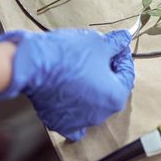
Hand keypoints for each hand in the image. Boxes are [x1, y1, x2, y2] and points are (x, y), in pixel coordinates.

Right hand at [0, 29, 133, 140]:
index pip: (126, 74)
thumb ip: (116, 44)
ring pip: (91, 104)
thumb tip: (124, 38)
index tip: (116, 46)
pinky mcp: (58, 122)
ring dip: (90, 87)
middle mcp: (100, 115)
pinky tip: (70, 96)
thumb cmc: (68, 55)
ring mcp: (79, 122)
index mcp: (115, 97)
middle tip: (99, 55)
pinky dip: (72, 108)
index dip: (122, 56)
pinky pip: (71, 118)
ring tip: (80, 68)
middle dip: (106, 72)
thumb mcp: (98, 43)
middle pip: (109, 90)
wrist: (33, 64)